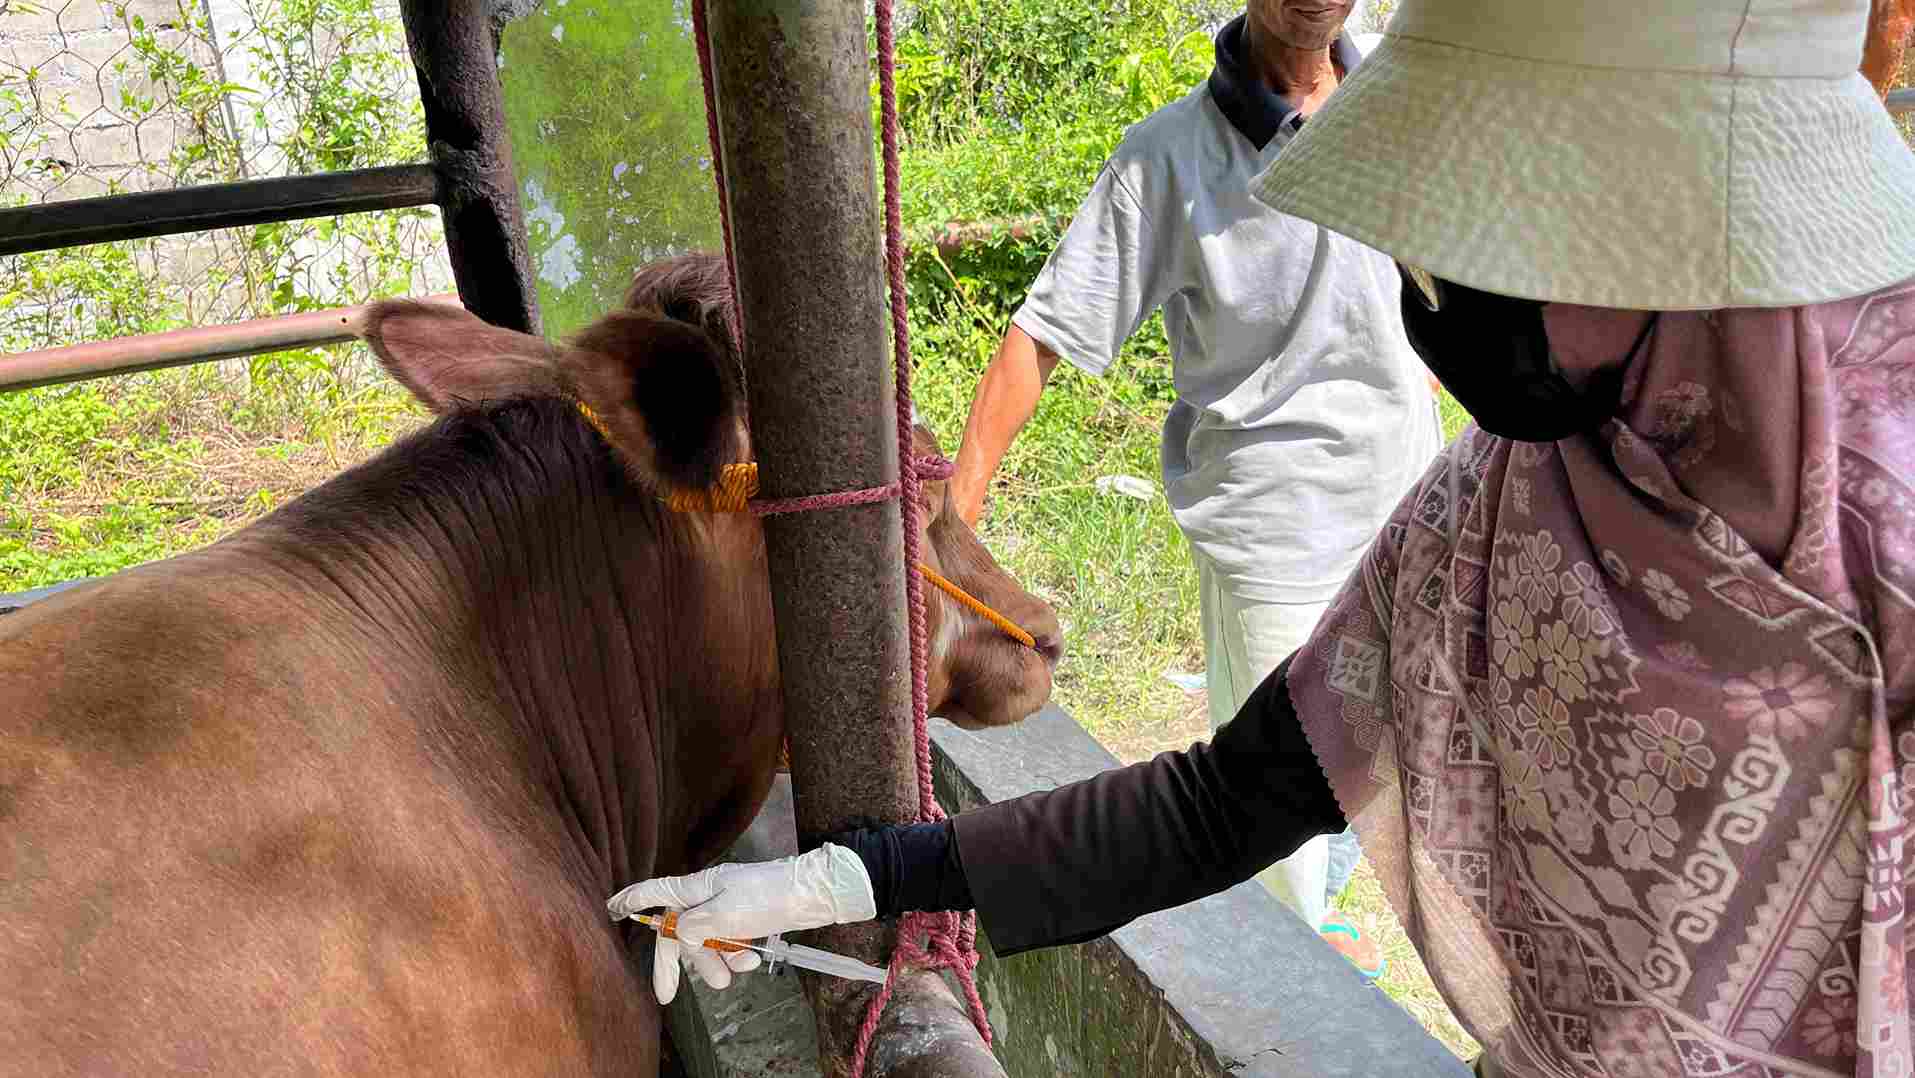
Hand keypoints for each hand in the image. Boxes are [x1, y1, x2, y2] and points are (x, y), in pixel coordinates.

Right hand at [607, 843, 875, 1003]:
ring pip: (707, 946)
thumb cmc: (768, 895)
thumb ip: (696, 927)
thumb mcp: (726, 913)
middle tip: (666, 996)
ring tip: (737, 971)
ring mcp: (726, 911)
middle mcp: (706, 899)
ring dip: (717, 963)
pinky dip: (738, 957)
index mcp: (696, 889)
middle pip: (679, 934)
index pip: (655, 894)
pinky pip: (730, 947)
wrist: (812, 894)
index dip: (632, 901)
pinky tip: (753, 959)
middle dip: (678, 965)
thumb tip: (679, 934)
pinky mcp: (744, 923)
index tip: (610, 909)